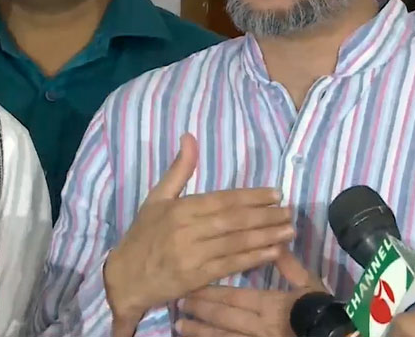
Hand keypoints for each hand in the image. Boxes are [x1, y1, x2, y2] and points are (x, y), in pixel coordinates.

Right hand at [104, 134, 294, 325]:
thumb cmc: (143, 236)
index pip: (222, 200)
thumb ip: (178, 170)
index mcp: (179, 209)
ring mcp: (192, 256)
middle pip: (233, 221)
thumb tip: (189, 136)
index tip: (275, 193)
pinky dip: (253, 259)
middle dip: (264, 216)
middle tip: (289, 211)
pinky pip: (230, 266)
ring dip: (265, 236)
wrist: (125, 278)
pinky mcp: (196, 278)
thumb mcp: (156, 199)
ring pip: (235, 244)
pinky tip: (273, 253)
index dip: (251, 196)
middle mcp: (187, 231)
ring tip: (289, 230)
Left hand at [176, 249, 323, 336]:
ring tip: (179, 325)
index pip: (238, 296)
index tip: (193, 283)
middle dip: (201, 308)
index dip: (214, 291)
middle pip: (225, 317)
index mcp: (273, 306)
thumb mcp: (310, 287)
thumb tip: (274, 241)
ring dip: (200, 331)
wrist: (334, 335)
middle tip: (179, 299)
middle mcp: (261, 327)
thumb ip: (290, 267)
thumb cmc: (322, 310)